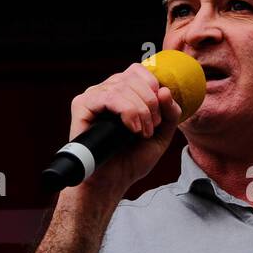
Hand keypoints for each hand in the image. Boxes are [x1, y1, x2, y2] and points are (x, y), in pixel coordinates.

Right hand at [63, 63, 182, 201]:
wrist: (112, 181)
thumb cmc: (132, 158)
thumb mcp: (161, 135)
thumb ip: (170, 113)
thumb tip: (164, 90)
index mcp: (124, 91)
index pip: (141, 71)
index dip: (155, 88)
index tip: (159, 116)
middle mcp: (107, 89)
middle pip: (134, 77)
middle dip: (151, 103)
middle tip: (151, 129)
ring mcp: (94, 96)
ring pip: (123, 86)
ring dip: (141, 111)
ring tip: (141, 133)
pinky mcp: (82, 105)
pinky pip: (109, 96)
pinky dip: (127, 111)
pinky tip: (131, 129)